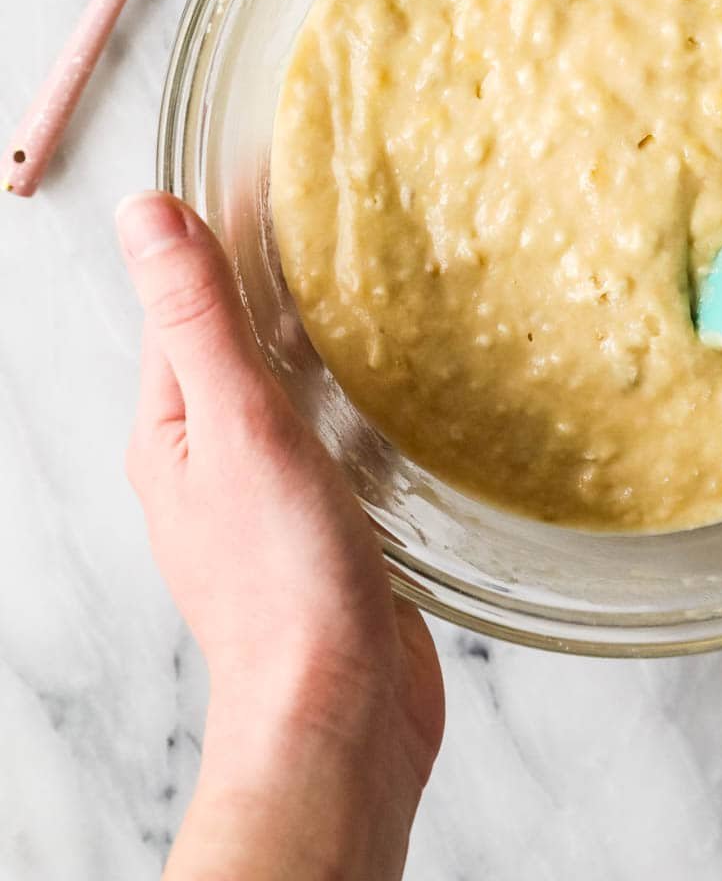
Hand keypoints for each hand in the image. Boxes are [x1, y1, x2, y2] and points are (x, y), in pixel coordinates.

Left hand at [106, 192, 444, 880]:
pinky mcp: (334, 527)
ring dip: (331, 332)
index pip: (190, 300)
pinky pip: (344, 436)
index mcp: (172, 430)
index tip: (282, 161)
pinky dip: (369, 393)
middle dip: (284, 273)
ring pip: (298, 388)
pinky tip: (418, 376)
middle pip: (244, 339)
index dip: (227, 227)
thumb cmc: (282, 583)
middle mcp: (213, 458)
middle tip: (354, 204)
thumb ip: (198, 321)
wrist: (340, 719)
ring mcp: (274, 496)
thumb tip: (144, 213)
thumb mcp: (236, 429)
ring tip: (394, 270)